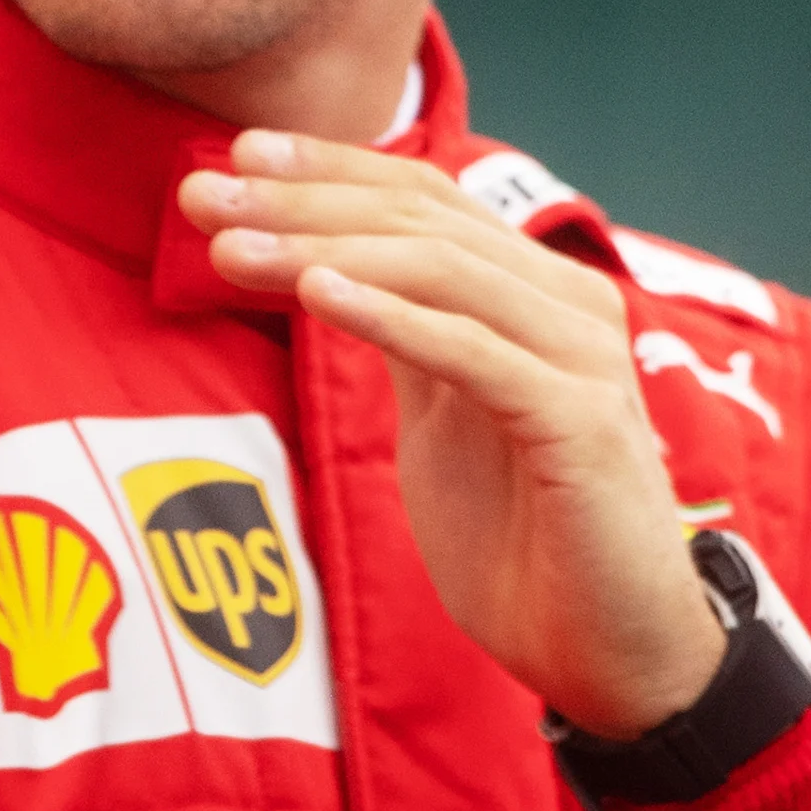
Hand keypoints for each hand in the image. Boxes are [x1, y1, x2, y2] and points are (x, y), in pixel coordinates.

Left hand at [179, 130, 724, 737]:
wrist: (610, 657)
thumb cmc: (526, 540)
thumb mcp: (443, 418)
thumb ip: (406, 338)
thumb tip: (326, 265)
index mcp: (534, 293)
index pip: (423, 199)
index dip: (330, 168)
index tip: (235, 153)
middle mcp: (566, 305)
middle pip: (421, 220)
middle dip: (302, 200)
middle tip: (200, 191)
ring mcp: (581, 359)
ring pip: (441, 269)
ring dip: (324, 247)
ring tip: (233, 245)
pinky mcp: (582, 424)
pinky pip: (473, 352)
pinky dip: (392, 316)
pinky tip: (319, 293)